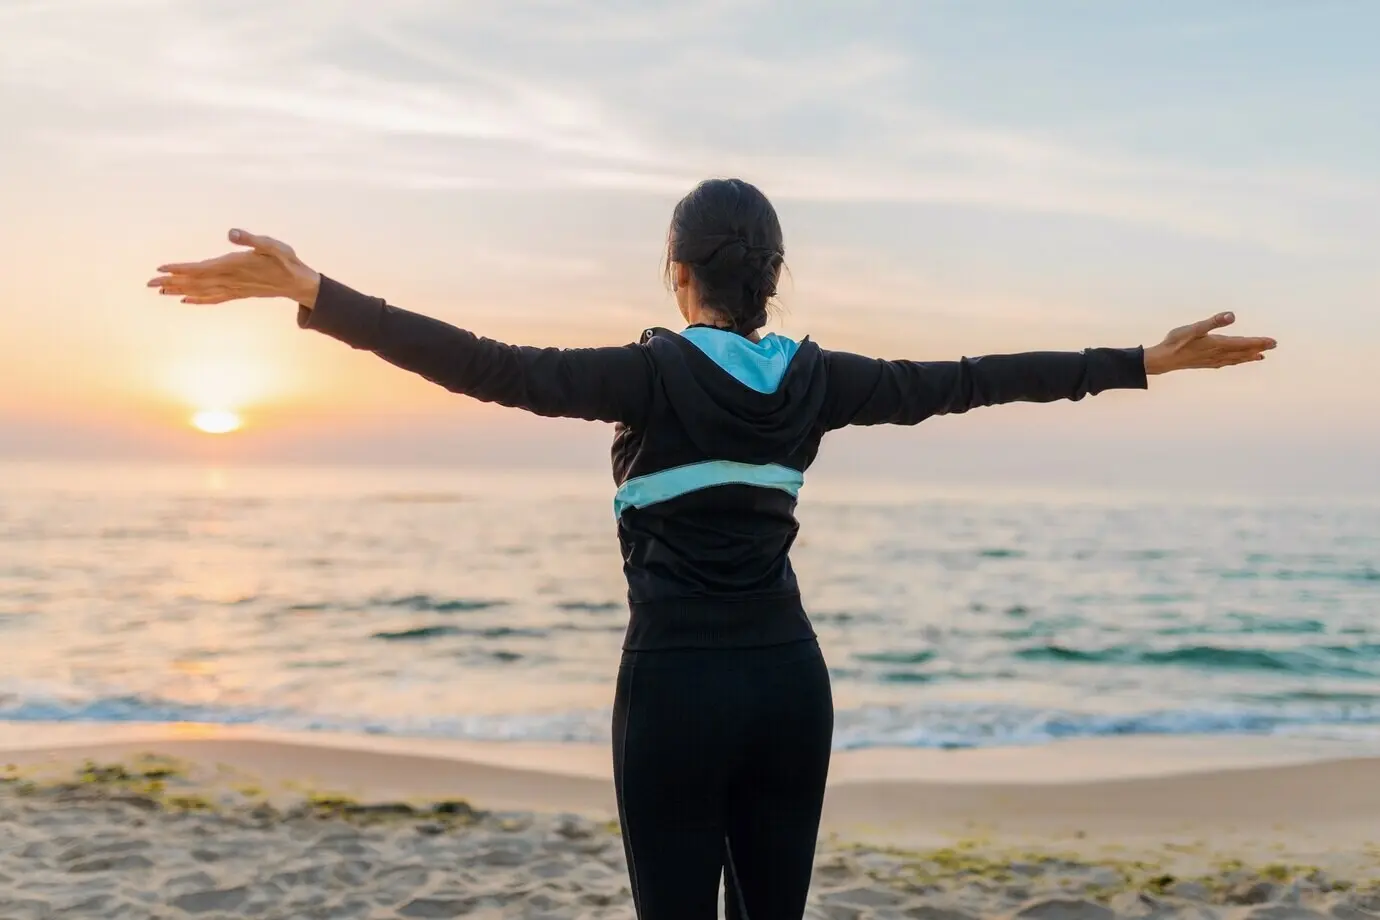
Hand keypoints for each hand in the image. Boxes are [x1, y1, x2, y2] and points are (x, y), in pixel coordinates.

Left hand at [148, 229, 320, 306]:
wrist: (298, 283)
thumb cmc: (286, 261)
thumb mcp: (273, 245)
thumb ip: (251, 239)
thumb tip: (231, 233)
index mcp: (234, 266)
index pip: (201, 269)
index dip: (180, 269)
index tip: (160, 269)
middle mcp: (230, 280)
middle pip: (195, 283)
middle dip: (171, 283)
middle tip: (149, 283)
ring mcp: (233, 289)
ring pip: (202, 291)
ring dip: (180, 291)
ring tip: (160, 292)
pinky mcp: (238, 293)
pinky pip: (214, 298)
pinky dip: (198, 300)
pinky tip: (186, 300)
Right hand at [1143, 312, 1275, 375]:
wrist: (1163, 360)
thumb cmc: (1176, 342)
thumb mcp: (1194, 328)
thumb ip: (1214, 322)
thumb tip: (1232, 315)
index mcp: (1218, 344)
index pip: (1243, 343)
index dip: (1259, 342)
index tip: (1273, 342)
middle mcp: (1218, 354)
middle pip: (1243, 352)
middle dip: (1258, 348)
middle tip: (1273, 346)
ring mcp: (1212, 360)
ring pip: (1236, 359)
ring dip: (1248, 357)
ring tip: (1260, 356)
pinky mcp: (1206, 363)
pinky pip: (1226, 362)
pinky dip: (1236, 361)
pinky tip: (1235, 361)